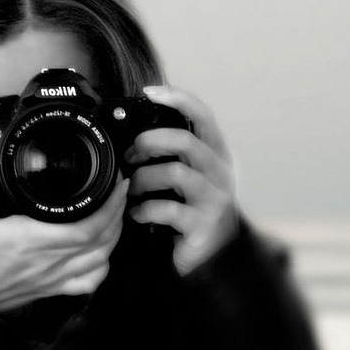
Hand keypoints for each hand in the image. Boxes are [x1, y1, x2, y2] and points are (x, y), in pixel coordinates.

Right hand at [0, 135, 128, 315]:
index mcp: (32, 239)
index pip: (87, 226)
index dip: (111, 206)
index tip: (117, 184)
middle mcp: (48, 261)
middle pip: (102, 242)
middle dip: (119, 214)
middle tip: (120, 192)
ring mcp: (52, 278)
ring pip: (100, 262)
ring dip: (114, 238)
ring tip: (115, 215)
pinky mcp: (50, 289)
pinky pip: (88, 283)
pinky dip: (103, 267)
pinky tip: (101, 252)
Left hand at [125, 86, 237, 274]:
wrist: (214, 257)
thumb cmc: (193, 210)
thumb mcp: (188, 177)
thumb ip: (172, 155)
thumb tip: (133, 135)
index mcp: (215, 154)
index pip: (203, 114)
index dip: (177, 98)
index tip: (149, 92)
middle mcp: (220, 172)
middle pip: (185, 141)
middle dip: (149, 141)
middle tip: (129, 154)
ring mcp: (214, 198)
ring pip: (174, 173)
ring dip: (142, 179)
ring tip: (130, 189)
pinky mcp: (202, 224)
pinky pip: (167, 209)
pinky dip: (144, 210)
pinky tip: (136, 214)